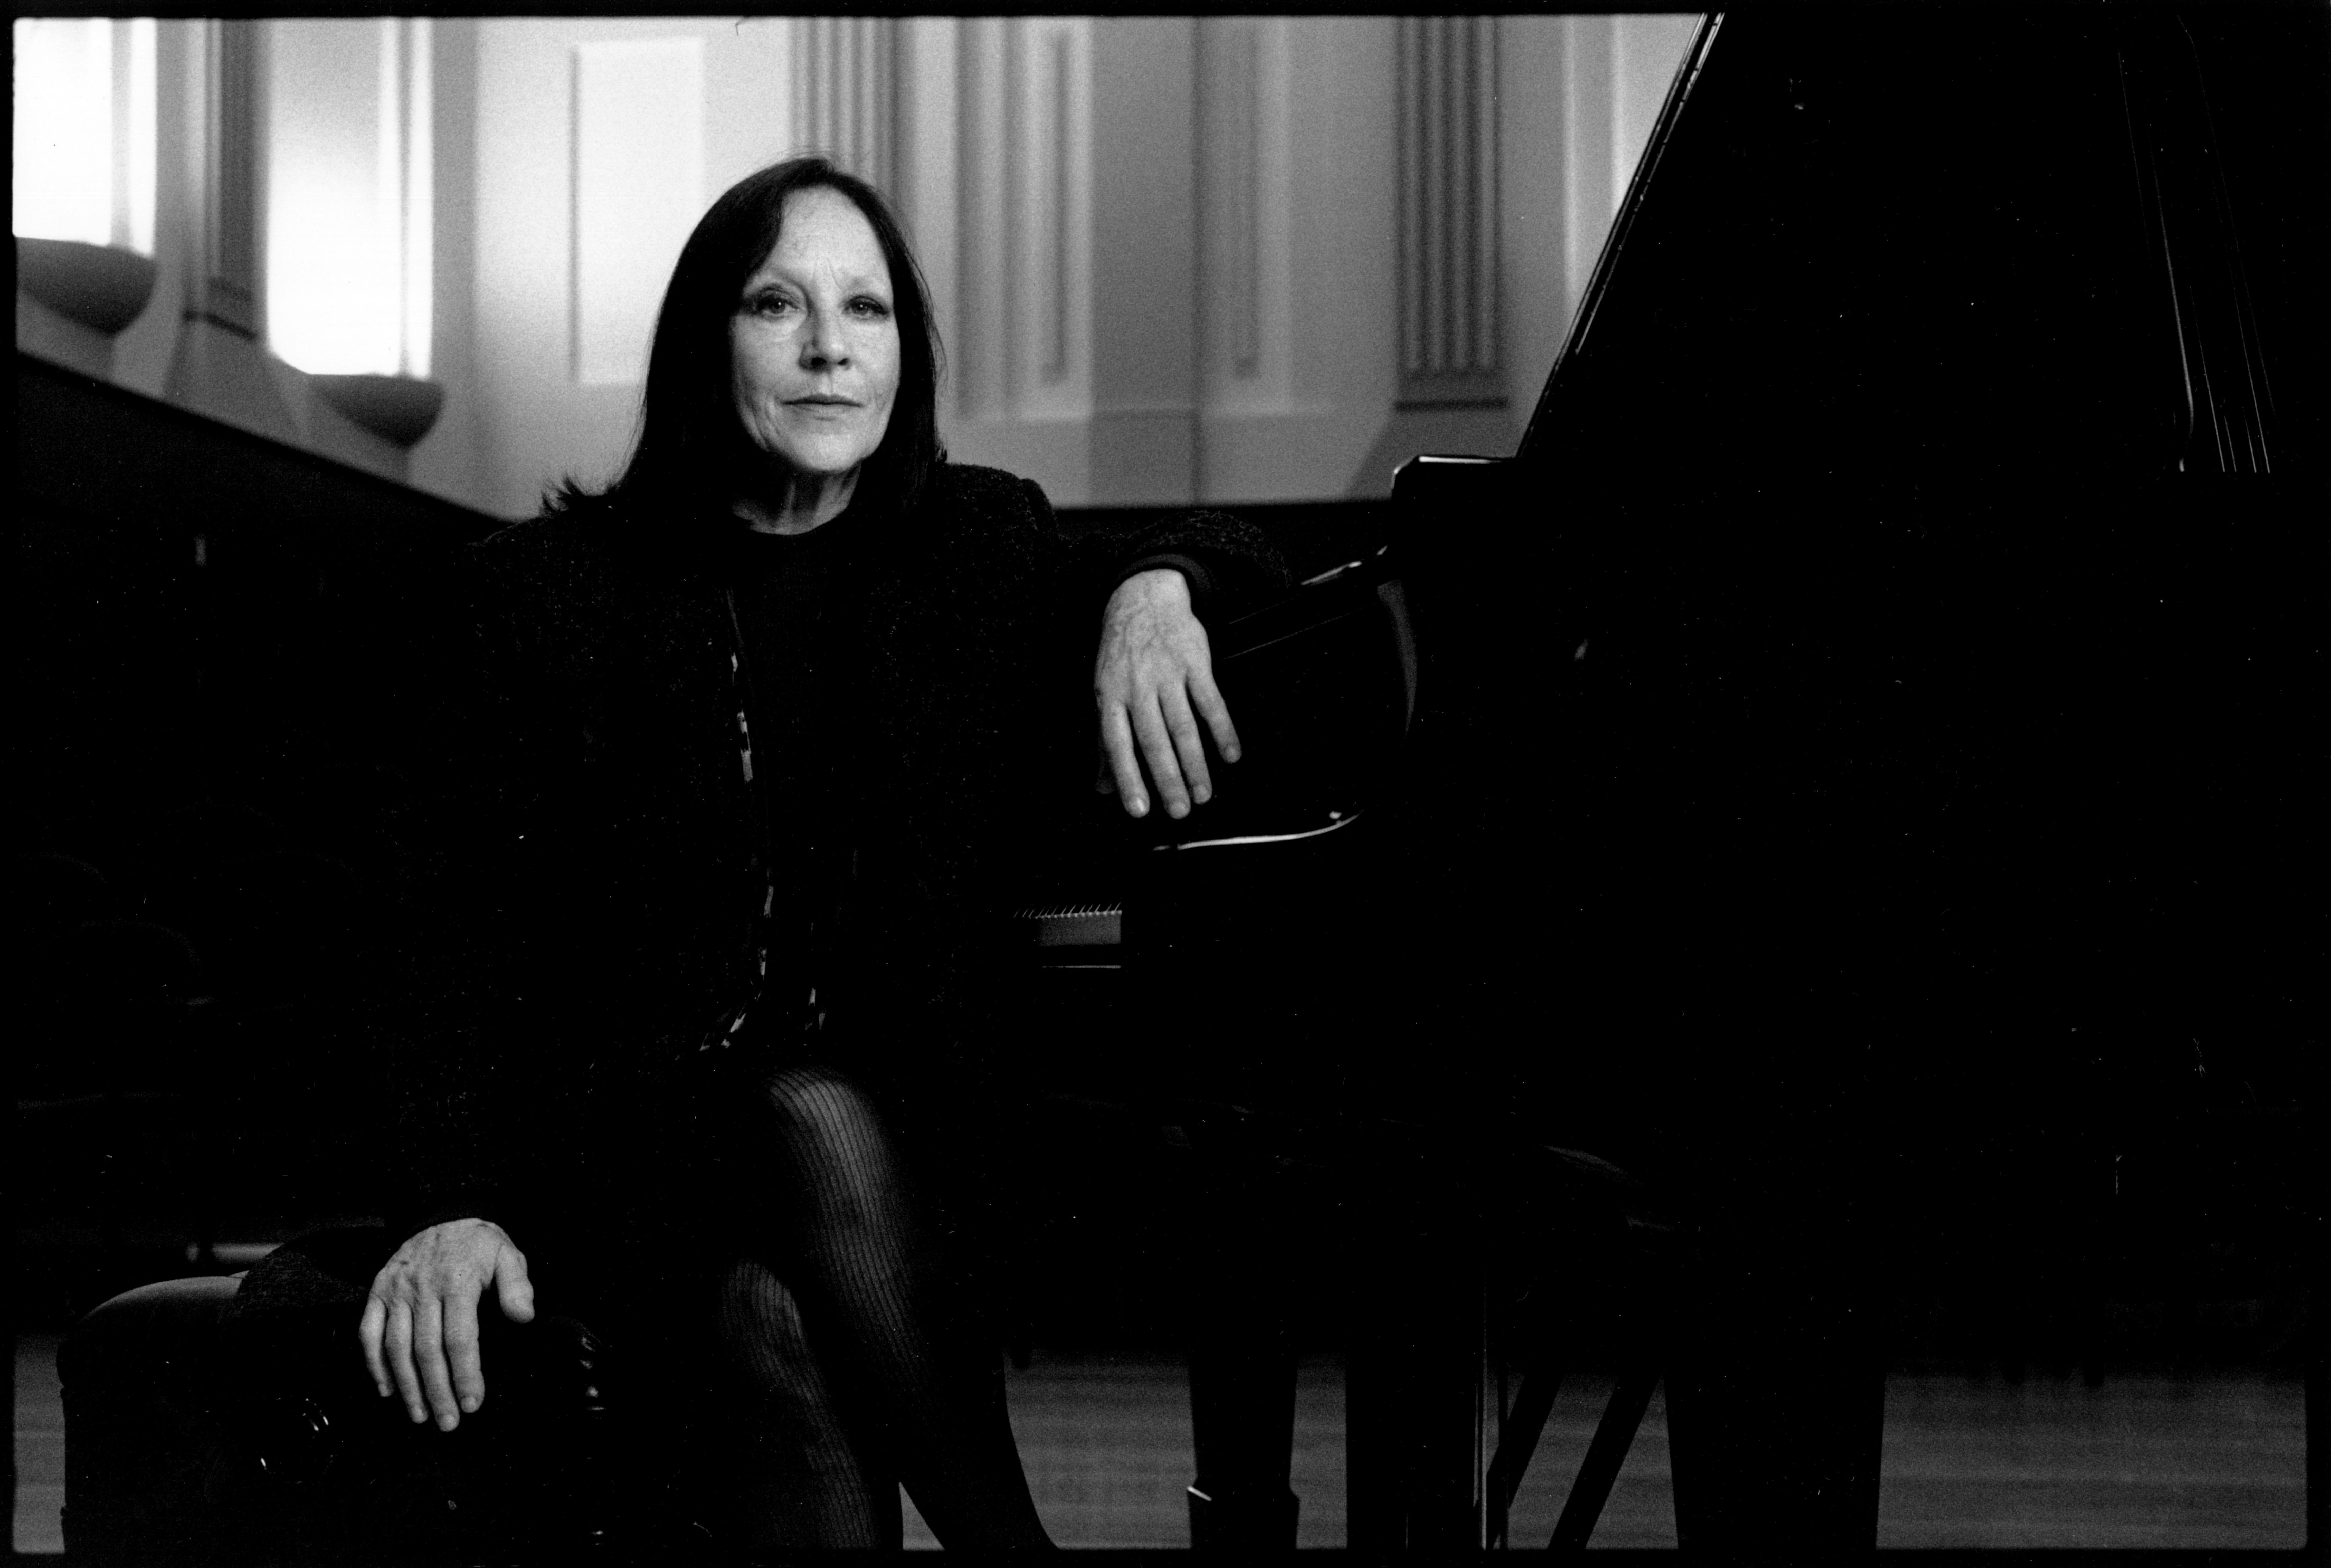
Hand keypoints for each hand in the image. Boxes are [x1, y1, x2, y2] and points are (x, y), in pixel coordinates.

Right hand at [358, 1218, 533, 1429]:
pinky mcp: (377, 1292)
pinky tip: (387, 1390)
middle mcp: (421, 1288)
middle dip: (437, 1391)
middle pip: (427, 1350)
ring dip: (407, 1386)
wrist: (442, 1213)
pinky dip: (375, 1364)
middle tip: (448, 1422)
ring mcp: (395, 1291)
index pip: (460, 1338)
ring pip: (395, 1347)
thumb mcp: (508, 1255)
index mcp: (457, 1282)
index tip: (473, 1403)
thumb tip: (524, 1317)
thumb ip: (518, 1286)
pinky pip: (368, 1333)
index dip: (465, 1374)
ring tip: (420, 1415)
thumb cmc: (478, 1243)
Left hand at [1094, 568, 1240, 819]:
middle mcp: (1137, 687)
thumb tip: (1102, 787)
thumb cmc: (1121, 654)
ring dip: (1196, 763)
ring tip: (1204, 793)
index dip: (1128, 778)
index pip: (1117, 745)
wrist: (1143, 598)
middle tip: (1180, 811)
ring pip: (1183, 726)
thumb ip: (1104, 743)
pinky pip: (1211, 701)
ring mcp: (1167, 673)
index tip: (1139, 809)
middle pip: (1154, 740)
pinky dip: (1223, 729)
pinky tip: (1230, 754)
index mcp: (1110, 697)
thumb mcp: (1104, 693)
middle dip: (1168, 779)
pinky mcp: (1194, 662)